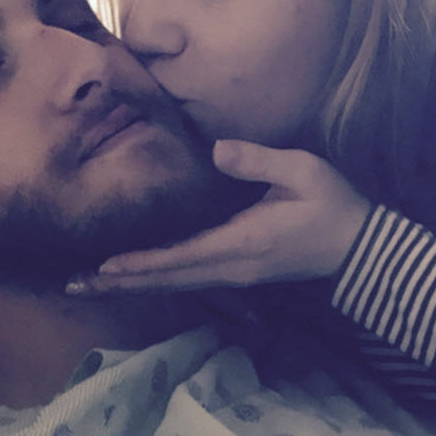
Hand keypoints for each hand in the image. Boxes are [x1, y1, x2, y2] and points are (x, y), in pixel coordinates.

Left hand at [68, 141, 371, 292]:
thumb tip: (215, 151)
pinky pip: (189, 279)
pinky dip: (156, 278)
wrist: (361, 246)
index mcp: (242, 242)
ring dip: (133, 284)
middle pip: (168, 279)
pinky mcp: (239, 272)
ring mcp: (235, 274)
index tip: (104, 266)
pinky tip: (136, 275)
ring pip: (175, 283)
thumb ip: (257, 161)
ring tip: (91, 282)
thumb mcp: (303, 171)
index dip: (142, 263)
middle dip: (120, 282)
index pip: (182, 257)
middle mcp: (232, 267)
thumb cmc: (333, 205)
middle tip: (74, 283)